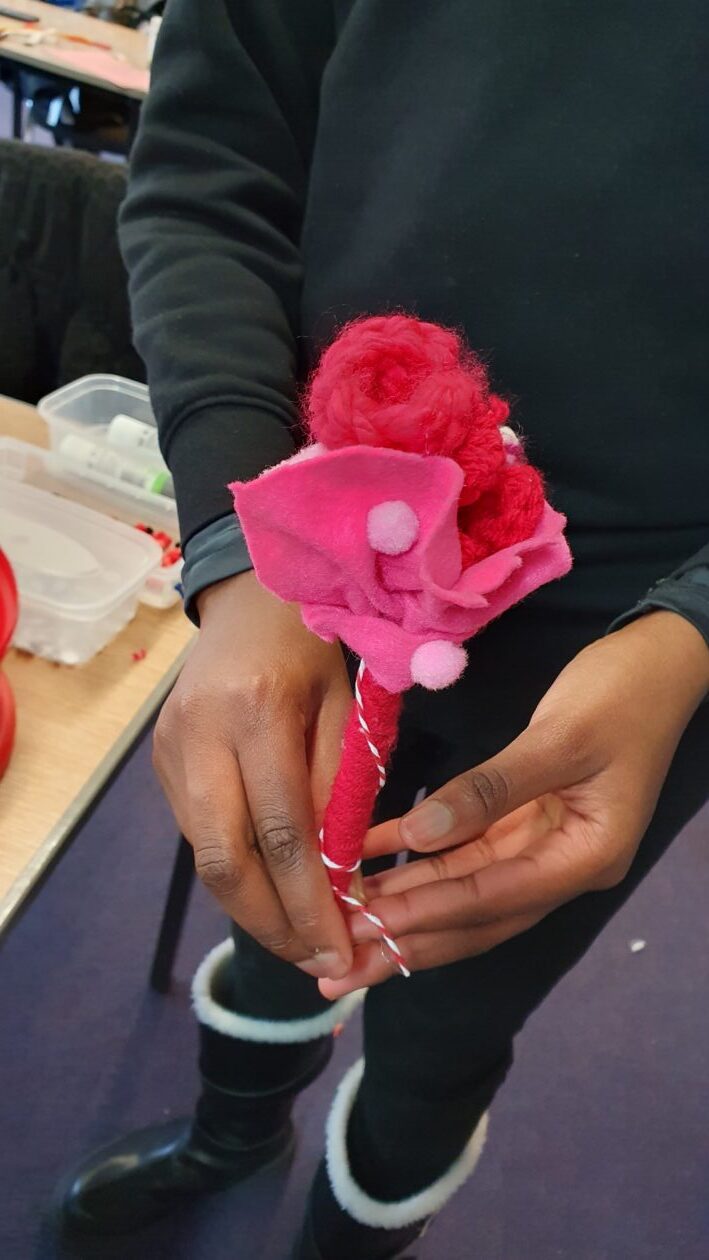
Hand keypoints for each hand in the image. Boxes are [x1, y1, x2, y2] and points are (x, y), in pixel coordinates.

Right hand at [154, 571, 353, 978]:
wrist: (244, 601)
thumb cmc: (310, 647)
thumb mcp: (344, 708)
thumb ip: (340, 790)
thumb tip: (341, 881)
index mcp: (256, 713)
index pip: (281, 833)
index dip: (309, 903)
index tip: (342, 952)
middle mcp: (200, 737)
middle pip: (224, 862)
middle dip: (272, 924)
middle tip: (317, 962)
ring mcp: (170, 751)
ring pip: (205, 857)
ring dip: (254, 908)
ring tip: (302, 938)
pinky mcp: (160, 761)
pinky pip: (198, 834)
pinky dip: (237, 872)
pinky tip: (272, 891)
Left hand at [320, 611, 708, 995]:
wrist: (659, 661)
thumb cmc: (622, 694)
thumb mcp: (562, 737)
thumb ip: (492, 788)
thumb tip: (422, 835)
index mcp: (586, 856)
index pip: (493, 899)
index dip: (425, 914)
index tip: (364, 929)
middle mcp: (561, 863)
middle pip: (474, 916)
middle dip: (406, 941)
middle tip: (338, 969)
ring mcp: (541, 843)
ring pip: (461, 888)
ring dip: (402, 905)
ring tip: (340, 924)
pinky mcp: (522, 817)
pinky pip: (460, 845)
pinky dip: (412, 849)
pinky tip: (364, 853)